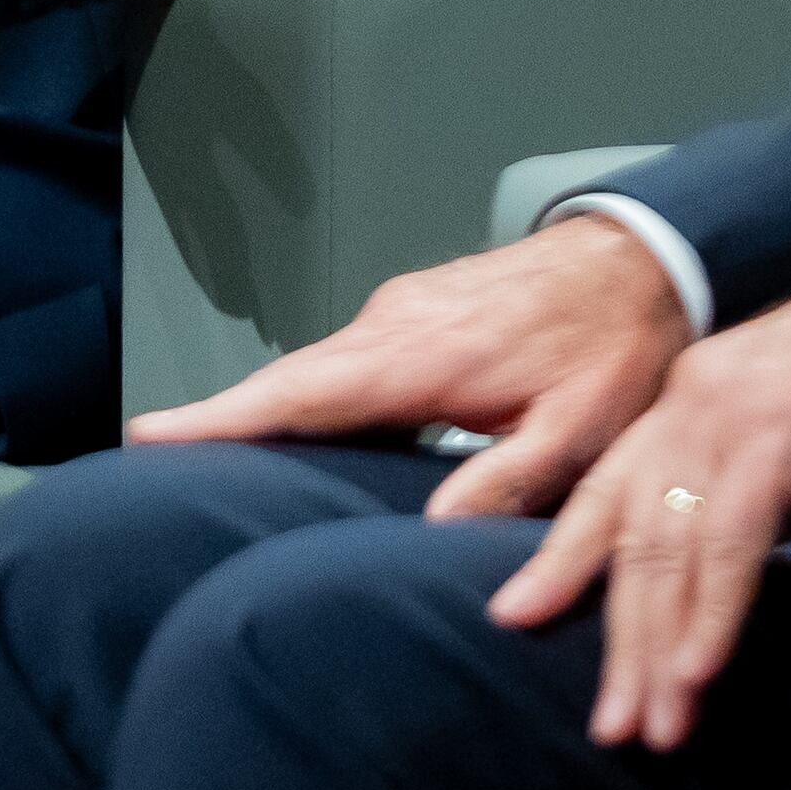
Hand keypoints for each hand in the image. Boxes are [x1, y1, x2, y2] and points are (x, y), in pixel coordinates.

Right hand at [131, 215, 693, 517]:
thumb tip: (432, 532)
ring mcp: (402, 308)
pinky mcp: (416, 308)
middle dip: (215, 415)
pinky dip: (304, 388)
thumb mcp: (583, 428)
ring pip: (313, 366)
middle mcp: (396, 323)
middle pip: (287, 378)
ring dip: (258, 403)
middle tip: (143, 452)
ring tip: (196, 449)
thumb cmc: (618, 346)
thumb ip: (511, 480)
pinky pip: (343, 355)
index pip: (304, 392)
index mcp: (426, 355)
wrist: (647, 257)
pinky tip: (291, 421)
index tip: (150, 435)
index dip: (225, 417)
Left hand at [493, 275, 790, 750]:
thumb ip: (738, 506)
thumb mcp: (780, 444)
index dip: (557, 559)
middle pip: (629, 538)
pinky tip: (701, 669)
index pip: (601, 494)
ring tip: (657, 723)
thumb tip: (714, 589)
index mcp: (677, 410)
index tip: (514, 618)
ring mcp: (725, 423)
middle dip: (618, 640)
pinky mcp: (777, 440)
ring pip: (671, 548)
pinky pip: (733, 538)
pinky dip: (715, 611)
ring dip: (661, 648)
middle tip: (611, 725)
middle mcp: (683, 412)